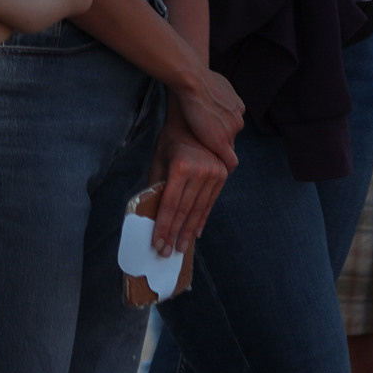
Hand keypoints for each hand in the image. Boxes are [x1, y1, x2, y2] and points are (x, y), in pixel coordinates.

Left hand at [146, 108, 231, 255]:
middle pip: (184, 211)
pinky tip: (195, 233)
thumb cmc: (170, 140)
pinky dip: (202, 219)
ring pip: (198, 210)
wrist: (194, 120)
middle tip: (166, 253)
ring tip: (180, 247)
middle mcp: (200, 171)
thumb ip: (155, 186)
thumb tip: (149, 215)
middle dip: (174, 234)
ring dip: (188, 231)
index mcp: (180, 167)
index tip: (157, 244)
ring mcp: (214, 173)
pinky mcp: (222, 174)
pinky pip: (210, 202)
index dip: (162, 227)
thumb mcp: (158, 160)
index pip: (169, 205)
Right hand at [171, 65, 244, 169]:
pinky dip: (225, 168)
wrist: (192, 80)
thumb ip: (217, 90)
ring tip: (205, 161)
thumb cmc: (196, 76)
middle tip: (205, 149)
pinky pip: (230, 162)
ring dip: (217, 152)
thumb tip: (210, 88)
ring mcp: (231, 131)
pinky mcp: (221, 143)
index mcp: (237, 106)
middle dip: (220, 143)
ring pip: (228, 148)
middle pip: (231, 138)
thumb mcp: (213, 80)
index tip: (212, 137)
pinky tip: (216, 173)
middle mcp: (238, 119)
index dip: (221, 132)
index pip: (231, 126)